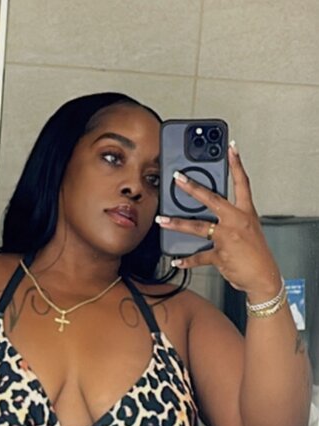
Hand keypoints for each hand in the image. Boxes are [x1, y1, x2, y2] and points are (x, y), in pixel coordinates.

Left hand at [155, 144, 280, 299]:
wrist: (264, 277)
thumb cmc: (257, 254)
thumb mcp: (249, 229)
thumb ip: (232, 218)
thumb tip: (212, 212)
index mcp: (246, 213)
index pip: (243, 183)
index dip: (237, 164)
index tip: (231, 148)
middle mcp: (236, 221)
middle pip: (211, 199)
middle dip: (192, 188)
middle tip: (177, 178)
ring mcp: (227, 238)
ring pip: (198, 227)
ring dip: (177, 224)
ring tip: (163, 220)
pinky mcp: (220, 255)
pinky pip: (199, 256)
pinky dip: (186, 260)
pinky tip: (177, 260)